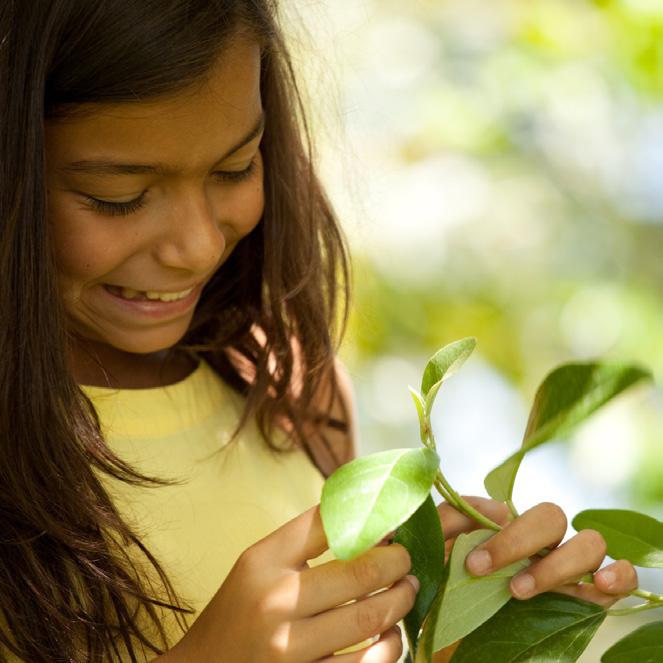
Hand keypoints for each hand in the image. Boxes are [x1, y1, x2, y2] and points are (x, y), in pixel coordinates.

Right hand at [168, 504, 417, 662]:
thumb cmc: (239, 612)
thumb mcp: (259, 564)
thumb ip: (305, 540)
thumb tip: (370, 520)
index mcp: (264, 561)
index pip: (330, 523)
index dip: (372, 518)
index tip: (393, 521)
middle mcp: (276, 601)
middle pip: (360, 572)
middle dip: (398, 562)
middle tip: (406, 558)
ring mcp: (291, 649)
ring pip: (370, 618)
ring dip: (402, 601)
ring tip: (408, 590)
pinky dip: (390, 647)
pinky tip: (391, 635)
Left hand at [438, 497, 637, 605]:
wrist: (460, 640)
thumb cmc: (453, 594)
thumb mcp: (441, 557)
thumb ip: (452, 520)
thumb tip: (495, 507)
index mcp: (506, 529)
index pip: (511, 508)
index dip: (495, 530)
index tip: (473, 563)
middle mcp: (542, 544)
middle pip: (551, 516)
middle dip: (518, 541)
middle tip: (483, 571)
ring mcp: (570, 568)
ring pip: (588, 542)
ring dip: (557, 564)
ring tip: (520, 591)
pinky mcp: (594, 596)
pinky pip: (624, 574)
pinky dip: (618, 574)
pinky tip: (600, 585)